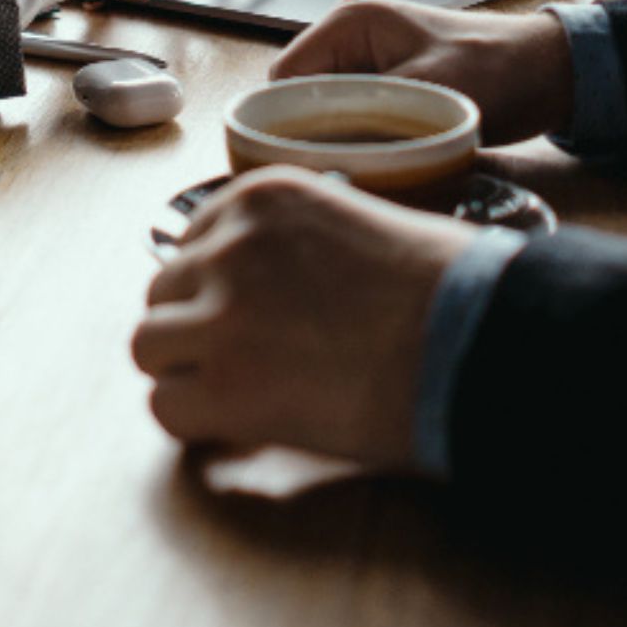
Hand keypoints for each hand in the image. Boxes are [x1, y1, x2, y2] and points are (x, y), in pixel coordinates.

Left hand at [132, 168, 475, 468]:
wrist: (477, 340)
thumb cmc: (448, 289)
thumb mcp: (359, 224)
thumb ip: (294, 246)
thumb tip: (269, 291)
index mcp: (261, 197)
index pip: (194, 241)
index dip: (217, 288)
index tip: (248, 317)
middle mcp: (228, 244)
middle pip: (163, 293)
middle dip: (196, 329)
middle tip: (244, 363)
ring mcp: (221, 313)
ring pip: (149, 347)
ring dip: (188, 374)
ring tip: (239, 396)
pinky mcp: (226, 384)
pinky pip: (165, 408)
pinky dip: (196, 425)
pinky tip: (241, 429)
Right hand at [270, 0, 576, 146]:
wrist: (550, 70)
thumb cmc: (499, 70)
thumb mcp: (429, 94)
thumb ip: (367, 115)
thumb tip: (316, 152)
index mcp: (351, 22)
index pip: (283, 78)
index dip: (285, 123)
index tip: (303, 165)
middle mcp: (350, 34)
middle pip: (299, 95)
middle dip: (311, 134)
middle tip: (337, 171)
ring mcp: (367, 56)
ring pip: (324, 110)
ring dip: (339, 139)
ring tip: (362, 166)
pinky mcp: (385, 80)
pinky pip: (351, 114)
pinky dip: (359, 139)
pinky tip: (379, 158)